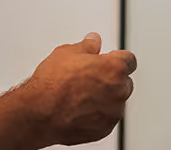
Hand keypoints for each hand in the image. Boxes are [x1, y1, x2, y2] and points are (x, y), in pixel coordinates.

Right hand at [19, 32, 136, 146]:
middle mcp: (119, 91)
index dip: (117, 58)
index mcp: (114, 68)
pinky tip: (78, 108)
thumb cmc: (52, 83)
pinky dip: (96, 114)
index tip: (109, 58)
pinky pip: (105, 118)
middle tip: (88, 76)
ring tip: (78, 94)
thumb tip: (93, 41)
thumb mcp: (66, 53)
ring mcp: (113, 112)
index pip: (129, 59)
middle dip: (110, 78)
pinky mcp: (105, 129)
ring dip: (103, 97)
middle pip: (123, 81)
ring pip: (115, 101)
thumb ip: (86, 46)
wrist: (41, 111)